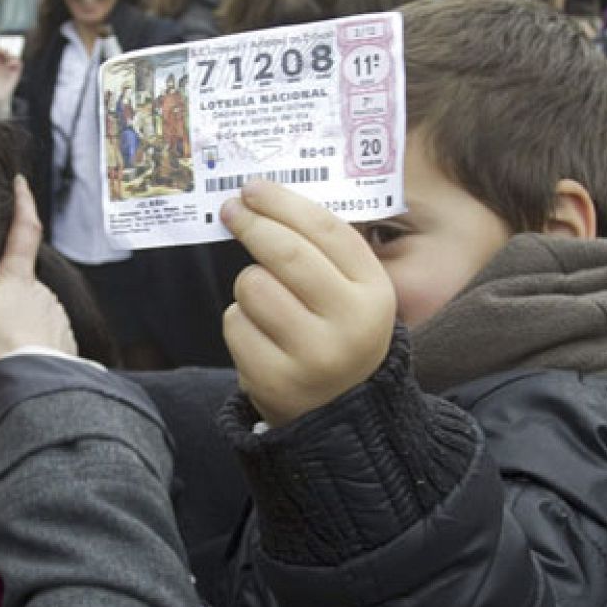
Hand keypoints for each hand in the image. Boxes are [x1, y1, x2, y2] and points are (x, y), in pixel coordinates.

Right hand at [0, 176, 76, 372]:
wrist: (29, 383)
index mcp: (19, 275)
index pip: (26, 228)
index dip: (23, 202)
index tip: (20, 183)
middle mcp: (43, 289)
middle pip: (23, 277)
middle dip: (7, 290)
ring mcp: (56, 313)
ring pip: (32, 306)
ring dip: (17, 318)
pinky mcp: (65, 338)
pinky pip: (43, 330)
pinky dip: (30, 336)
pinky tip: (16, 353)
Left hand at [221, 182, 394, 426]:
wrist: (341, 417)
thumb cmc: (337, 337)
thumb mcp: (353, 296)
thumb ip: (323, 253)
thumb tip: (265, 200)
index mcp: (376, 294)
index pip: (326, 231)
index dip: (284, 204)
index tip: (253, 189)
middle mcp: (350, 324)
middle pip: (285, 253)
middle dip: (253, 224)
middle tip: (231, 210)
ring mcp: (311, 355)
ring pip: (253, 286)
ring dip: (248, 284)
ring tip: (265, 301)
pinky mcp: (273, 380)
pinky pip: (235, 324)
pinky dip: (239, 321)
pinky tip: (261, 337)